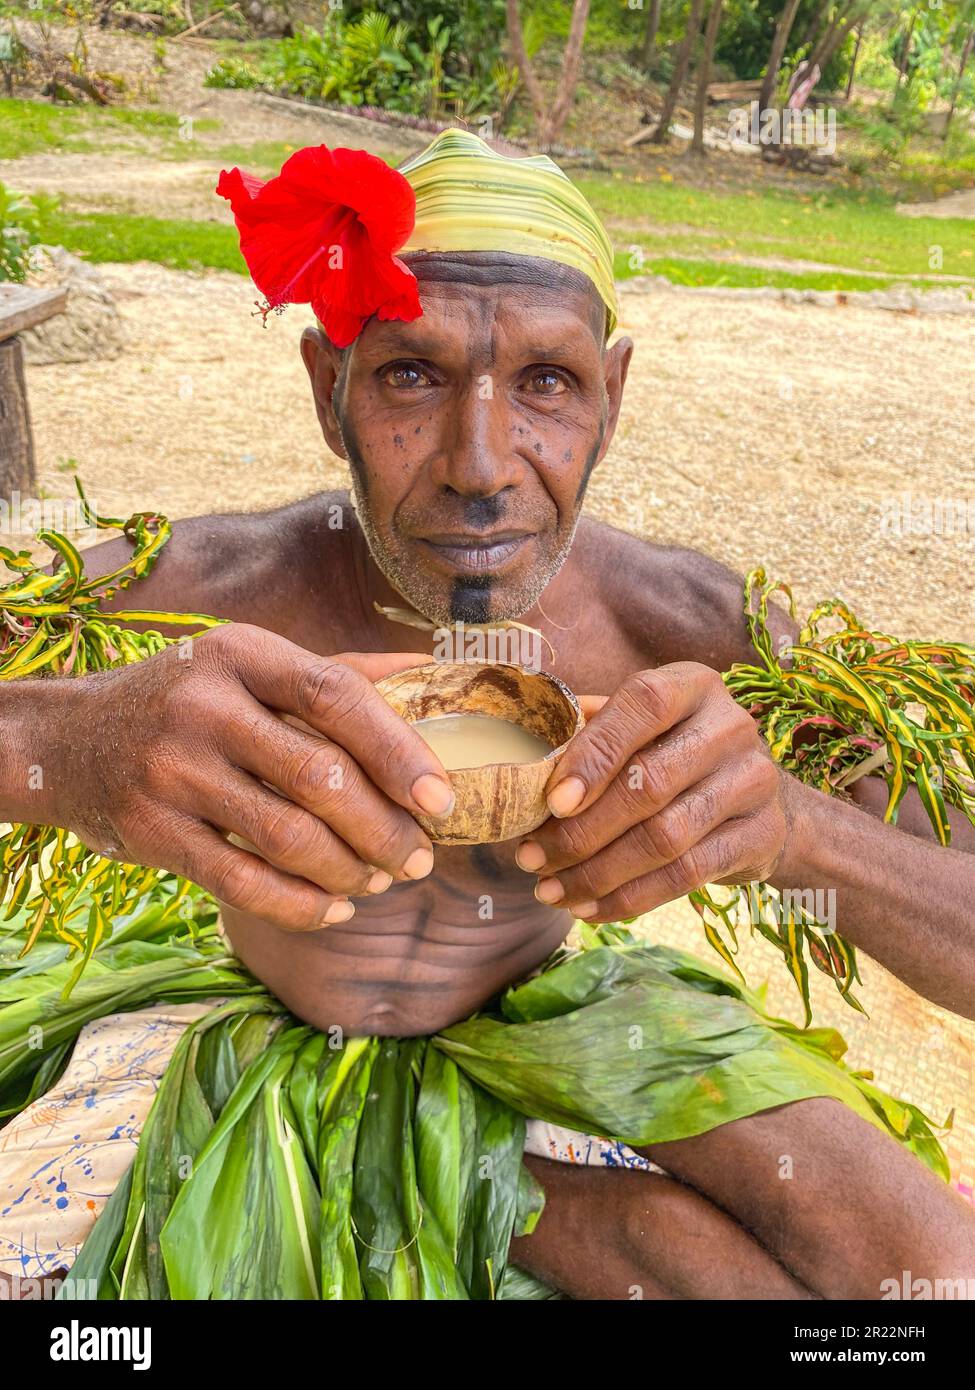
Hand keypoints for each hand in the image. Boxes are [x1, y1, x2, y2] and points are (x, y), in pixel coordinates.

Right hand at [44, 624, 452, 931]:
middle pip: (320, 776)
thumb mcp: (249, 664)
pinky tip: (335, 908)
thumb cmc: (187, 700)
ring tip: (381, 881)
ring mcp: (172, 771)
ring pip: (286, 836)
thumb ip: (336, 671)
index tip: (440, 797)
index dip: (398, 749)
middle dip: (384, 828)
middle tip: (418, 856)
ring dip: (349, 870)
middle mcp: (205, 707)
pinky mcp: (152, 832)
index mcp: (242, 654)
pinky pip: (242, 882)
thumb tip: (432, 672)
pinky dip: (300, 905)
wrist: (66, 741)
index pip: (337, 696)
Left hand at [515, 663, 787, 921]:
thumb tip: (528, 764)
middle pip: (649, 784)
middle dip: (581, 831)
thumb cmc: (672, 754)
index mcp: (692, 686)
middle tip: (531, 859)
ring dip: (598, 873)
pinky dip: (630, 898)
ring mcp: (754, 781)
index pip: (643, 707)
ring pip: (666, 837)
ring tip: (551, 891)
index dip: (594, 754)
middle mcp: (730, 726)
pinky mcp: (763, 834)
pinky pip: (688, 875)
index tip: (552, 802)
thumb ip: (589, 735)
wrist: (756, 798)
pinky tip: (590, 908)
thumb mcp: (638, 729)